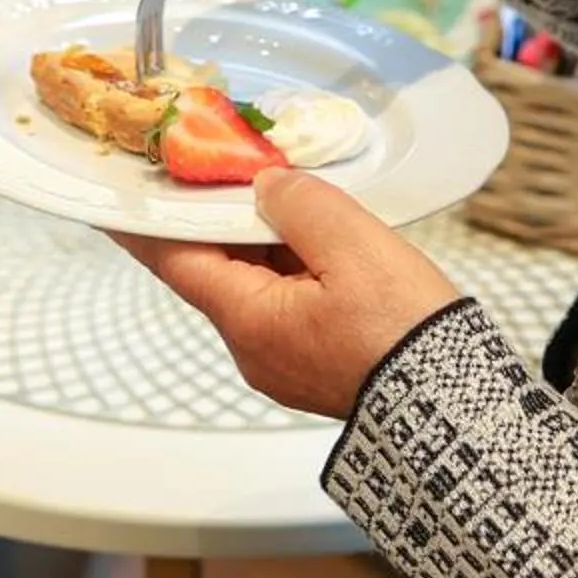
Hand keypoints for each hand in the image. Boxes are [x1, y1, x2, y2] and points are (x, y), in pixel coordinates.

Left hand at [121, 170, 461, 419]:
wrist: (461, 414)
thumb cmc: (406, 336)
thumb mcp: (352, 247)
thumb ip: (300, 204)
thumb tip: (268, 187)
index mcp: (248, 320)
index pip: (174, 259)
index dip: (145, 222)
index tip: (116, 196)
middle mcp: (255, 348)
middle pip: (219, 266)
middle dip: (223, 215)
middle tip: (227, 163)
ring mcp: (286, 361)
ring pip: (258, 282)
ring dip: (266, 238)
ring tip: (287, 190)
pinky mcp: (319, 364)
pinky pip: (290, 302)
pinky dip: (294, 264)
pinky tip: (324, 238)